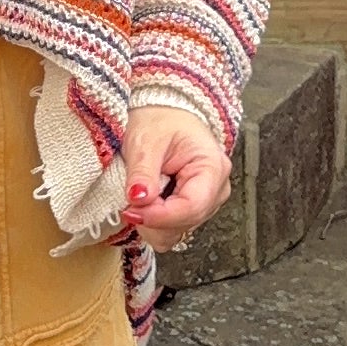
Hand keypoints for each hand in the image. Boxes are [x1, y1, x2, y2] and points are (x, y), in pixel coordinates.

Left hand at [122, 100, 232, 236]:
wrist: (165, 114)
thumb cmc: (161, 120)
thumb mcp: (146, 141)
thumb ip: (143, 172)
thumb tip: (138, 200)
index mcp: (212, 167)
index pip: (191, 207)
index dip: (160, 216)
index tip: (131, 210)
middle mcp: (216, 189)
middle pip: (185, 223)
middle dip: (153, 217)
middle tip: (130, 197)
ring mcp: (207, 201)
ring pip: (178, 231)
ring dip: (153, 220)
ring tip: (141, 193)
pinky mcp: (193, 208)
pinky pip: (173, 228)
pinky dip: (155, 220)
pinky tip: (148, 201)